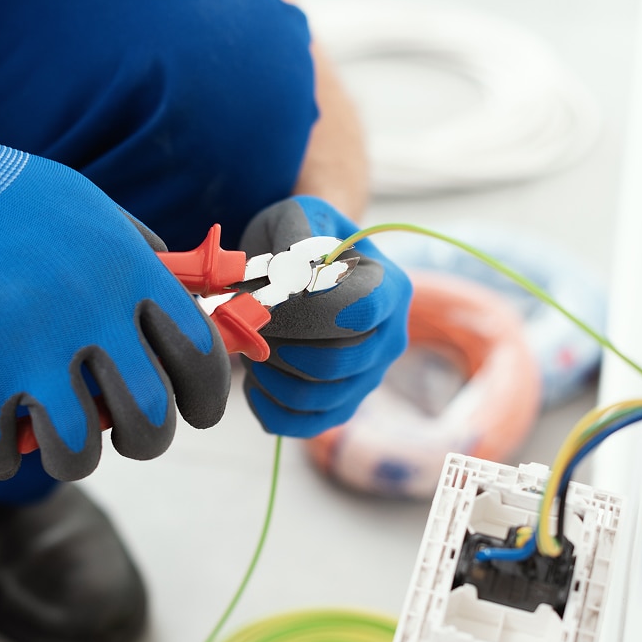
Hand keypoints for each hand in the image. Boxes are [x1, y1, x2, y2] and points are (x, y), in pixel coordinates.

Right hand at [0, 82, 229, 480]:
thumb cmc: (12, 199)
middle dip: (148, 441)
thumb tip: (194, 305)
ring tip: (61, 439)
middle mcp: (91, 312)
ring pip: (78, 452)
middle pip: (151, 419)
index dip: (209, 396)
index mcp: (130, 270)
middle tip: (130, 435)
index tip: (199, 413)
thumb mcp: (95, 210)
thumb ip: (145, 259)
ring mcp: (31, 347)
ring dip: (73, 456)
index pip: (201, 355)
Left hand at [239, 196, 411, 436]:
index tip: (269, 294)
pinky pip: (305, 425)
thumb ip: (297, 238)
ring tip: (251, 347)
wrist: (305, 264)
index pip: (358, 312)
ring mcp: (368, 378)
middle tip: (251, 323)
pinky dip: (270, 409)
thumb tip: (291, 283)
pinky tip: (254, 383)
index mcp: (391, 289)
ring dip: (270, 376)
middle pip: (334, 363)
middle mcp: (390, 339)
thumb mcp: (299, 216)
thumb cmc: (301, 237)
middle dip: (279, 345)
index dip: (304, 310)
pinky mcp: (341, 405)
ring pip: (316, 397)